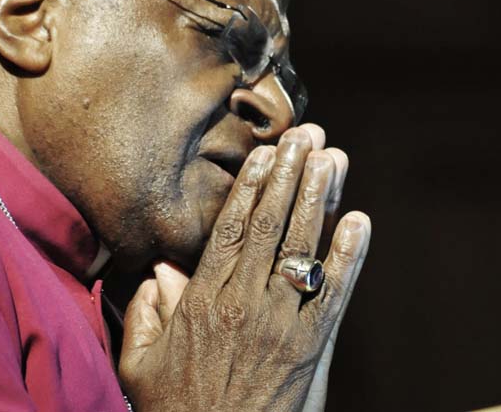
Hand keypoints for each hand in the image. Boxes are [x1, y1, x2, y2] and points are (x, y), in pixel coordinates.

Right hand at [119, 126, 370, 410]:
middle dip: (290, 175)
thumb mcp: (141, 364)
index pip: (231, 229)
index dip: (251, 186)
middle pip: (271, 225)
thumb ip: (146, 314)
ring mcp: (281, 324)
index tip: (264, 152)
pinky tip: (359, 222)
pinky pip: (334, 294)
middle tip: (306, 136)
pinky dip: (349, 256)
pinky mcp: (311, 348)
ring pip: (302, 248)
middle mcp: (244, 303)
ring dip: (319, 200)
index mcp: (202, 301)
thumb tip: (160, 273)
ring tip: (332, 159)